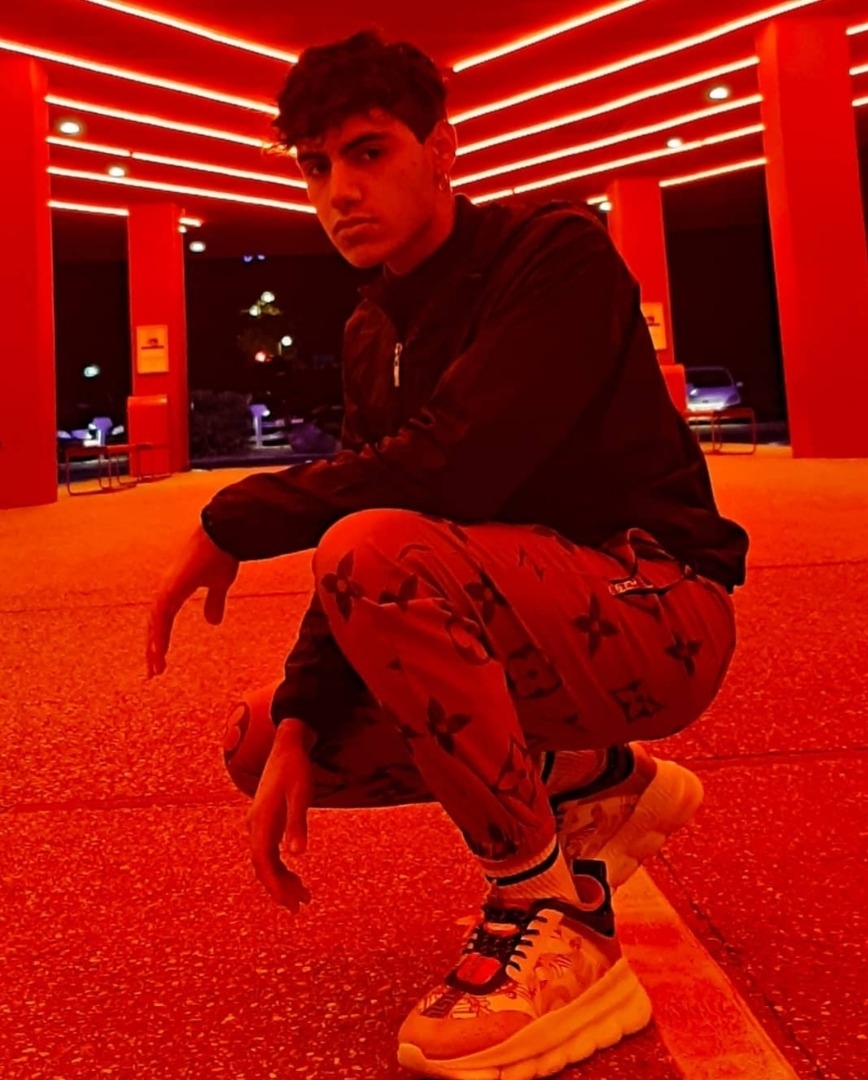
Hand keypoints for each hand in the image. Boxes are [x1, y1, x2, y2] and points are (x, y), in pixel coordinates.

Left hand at [147, 524, 238, 676]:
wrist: (225, 534)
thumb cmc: (223, 554)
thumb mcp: (220, 584)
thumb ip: (214, 602)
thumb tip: (212, 623)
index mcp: (176, 589)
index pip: (163, 620)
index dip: (161, 639)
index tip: (161, 660)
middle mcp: (167, 589)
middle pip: (155, 625)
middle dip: (153, 649)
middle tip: (153, 672)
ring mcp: (167, 588)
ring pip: (155, 624)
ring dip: (154, 647)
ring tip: (155, 669)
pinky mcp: (172, 588)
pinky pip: (161, 618)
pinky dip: (159, 636)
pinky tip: (158, 652)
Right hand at [247, 720, 314, 911]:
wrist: (288, 745)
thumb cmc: (296, 768)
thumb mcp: (301, 794)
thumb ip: (297, 823)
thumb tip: (297, 854)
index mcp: (261, 820)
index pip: (263, 861)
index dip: (274, 884)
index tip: (288, 902)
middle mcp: (255, 824)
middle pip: (263, 865)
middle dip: (279, 887)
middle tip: (299, 906)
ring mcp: (258, 823)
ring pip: (266, 860)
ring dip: (281, 879)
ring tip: (302, 896)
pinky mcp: (265, 821)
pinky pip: (269, 851)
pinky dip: (281, 866)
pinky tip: (295, 875)